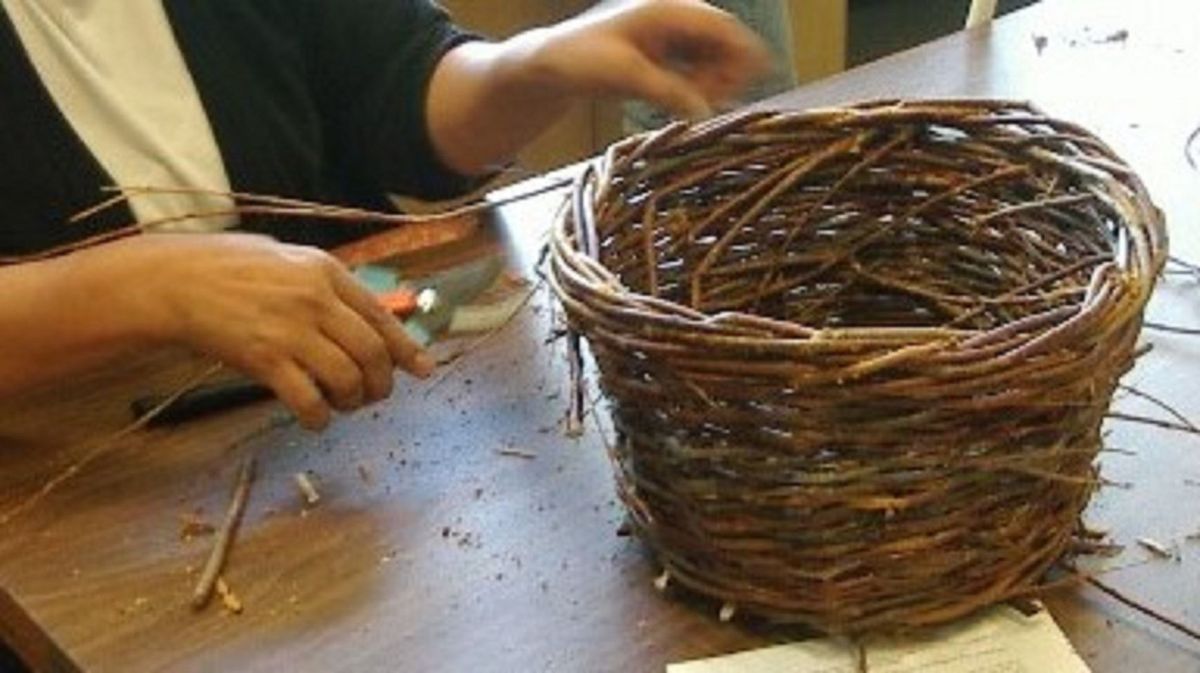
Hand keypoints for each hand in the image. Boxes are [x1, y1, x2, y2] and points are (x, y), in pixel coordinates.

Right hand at [101, 234, 432, 428]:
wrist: (177, 280)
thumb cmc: (233, 271)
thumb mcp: (290, 264)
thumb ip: (329, 291)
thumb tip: (371, 323)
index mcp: (327, 272)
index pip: (382, 317)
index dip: (407, 349)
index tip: (423, 370)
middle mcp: (316, 299)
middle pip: (373, 354)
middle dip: (381, 384)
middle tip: (374, 396)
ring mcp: (291, 330)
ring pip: (348, 380)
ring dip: (352, 402)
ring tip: (341, 404)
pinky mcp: (265, 359)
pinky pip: (309, 400)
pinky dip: (319, 418)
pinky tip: (314, 419)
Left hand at [514, 0, 770, 118]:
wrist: (552, 64)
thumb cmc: (580, 60)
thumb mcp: (625, 77)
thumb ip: (667, 92)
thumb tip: (703, 113)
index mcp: (665, 10)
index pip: (719, 25)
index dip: (746, 49)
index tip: (764, 75)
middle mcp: (672, 16)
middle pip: (721, 41)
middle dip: (726, 72)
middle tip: (716, 103)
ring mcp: (668, 33)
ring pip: (710, 56)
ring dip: (712, 81)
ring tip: (695, 105)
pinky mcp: (663, 52)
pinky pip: (694, 66)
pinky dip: (697, 84)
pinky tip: (688, 102)